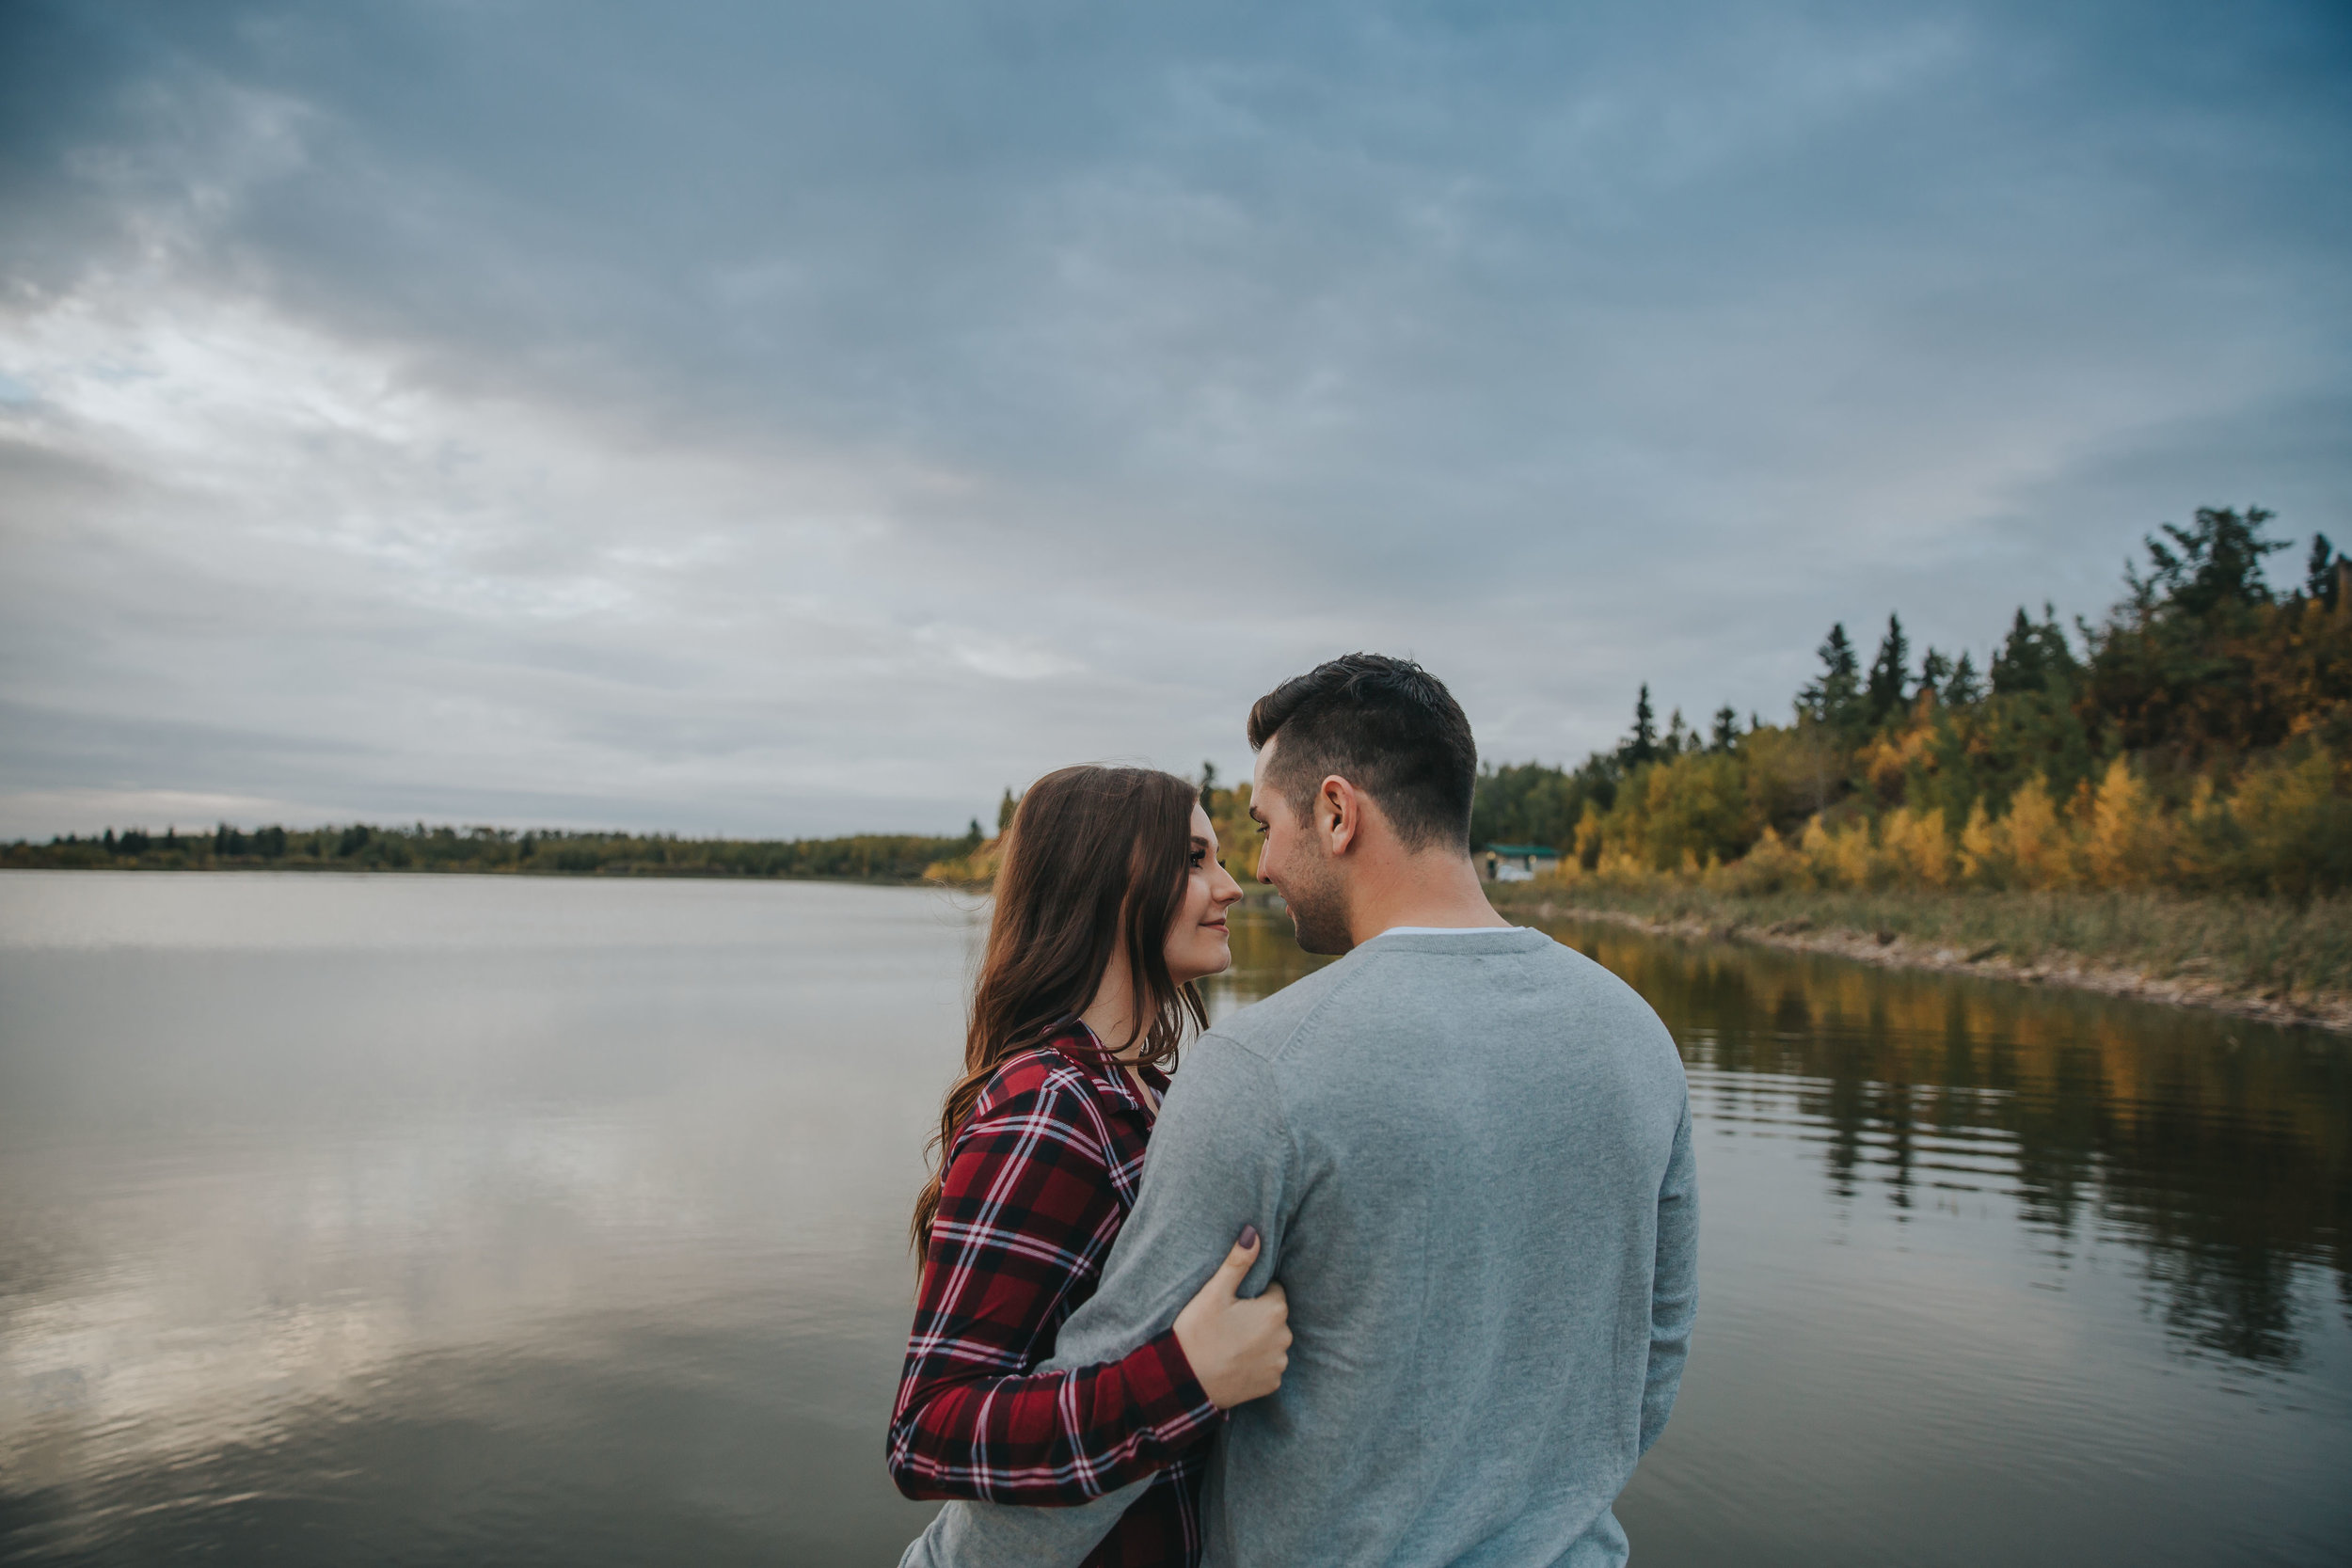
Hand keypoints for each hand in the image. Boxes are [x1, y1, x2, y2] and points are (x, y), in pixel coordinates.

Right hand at [1171, 1226, 1290, 1408]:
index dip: (1252, 1294)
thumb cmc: (1198, 1332)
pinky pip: (1268, 1366)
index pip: (1274, 1291)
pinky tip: (1234, 1362)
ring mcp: (1279, 1364)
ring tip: (1229, 1344)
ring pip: (1272, 1342)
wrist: (1184, 1382)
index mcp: (1274, 1311)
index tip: (1232, 1304)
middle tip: (1227, 1324)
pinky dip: (1255, 1363)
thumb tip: (1254, 1233)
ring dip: (1258, 1341)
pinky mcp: (1271, 1385)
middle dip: (1257, 1317)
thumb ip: (1238, 1262)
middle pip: (1274, 1317)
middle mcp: (1284, 1337)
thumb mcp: (1214, 1292)